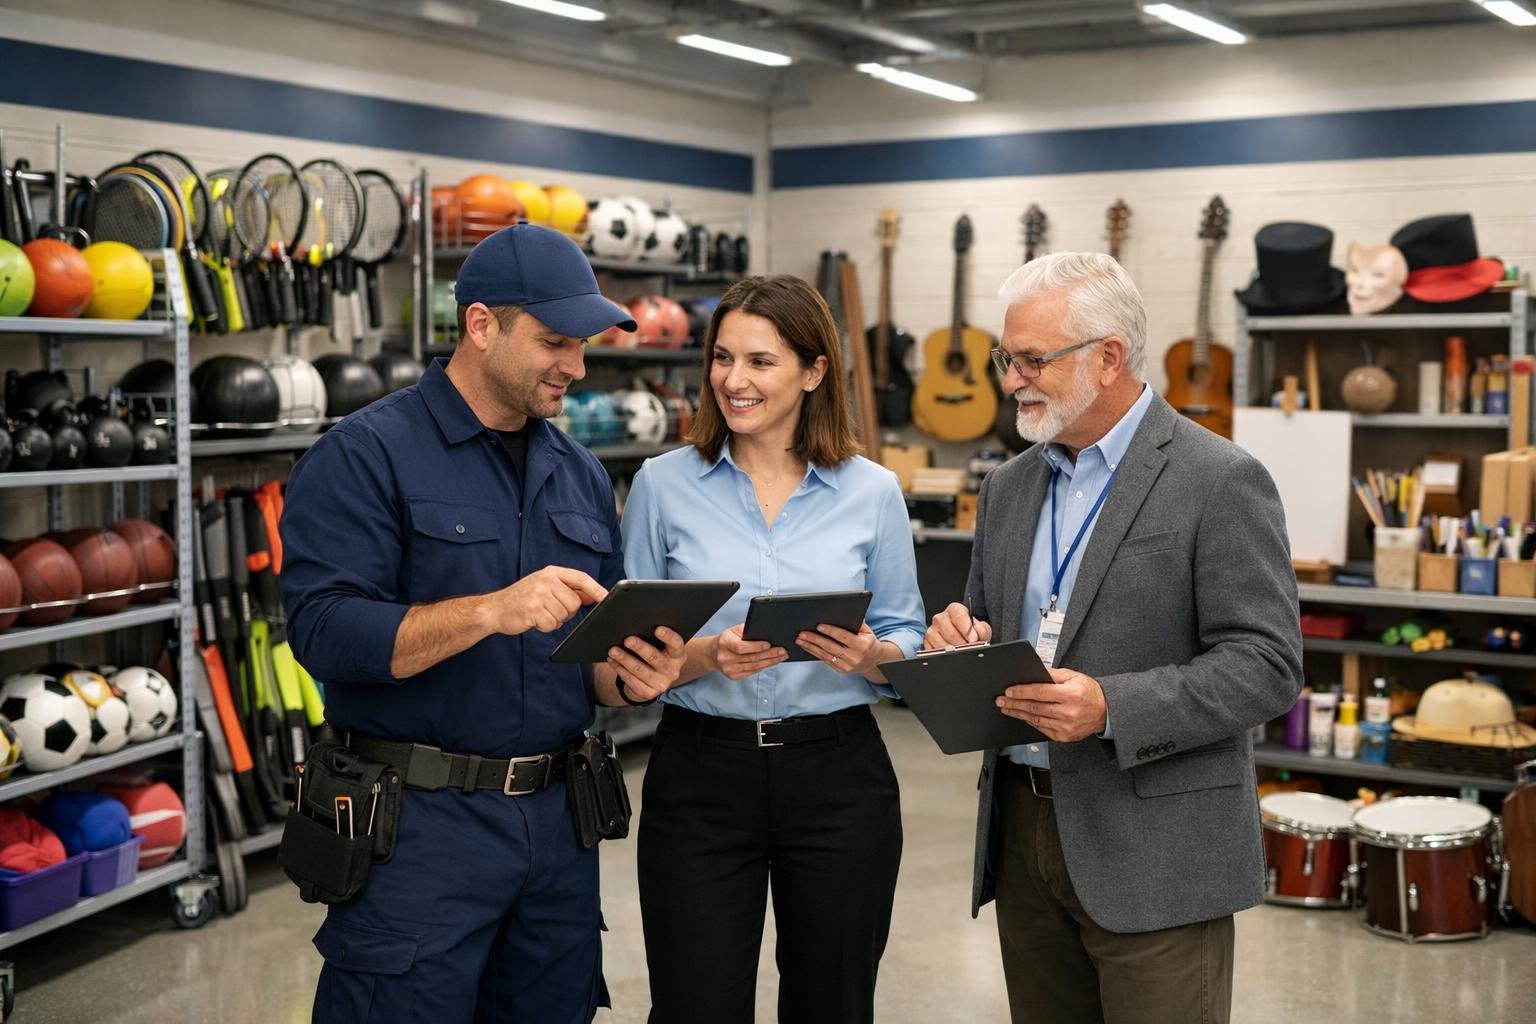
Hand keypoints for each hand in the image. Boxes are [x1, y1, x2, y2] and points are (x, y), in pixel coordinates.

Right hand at [485, 566, 606, 634]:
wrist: (494, 609)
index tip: (608, 598)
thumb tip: (593, 595)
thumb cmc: (521, 599)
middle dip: (566, 612)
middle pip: (575, 603)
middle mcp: (546, 580)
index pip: (581, 578)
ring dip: (555, 620)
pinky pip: (552, 624)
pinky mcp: (533, 610)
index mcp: (551, 572)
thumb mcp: (544, 586)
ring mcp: (539, 594)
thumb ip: (567, 589)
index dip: (596, 589)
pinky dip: (546, 627)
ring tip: (539, 613)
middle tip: (549, 609)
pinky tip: (534, 620)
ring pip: (565, 615)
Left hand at [606, 626, 685, 701]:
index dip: (668, 636)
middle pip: (655, 657)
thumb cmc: (655, 656)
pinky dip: (619, 669)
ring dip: (624, 659)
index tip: (657, 629)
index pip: (676, 644)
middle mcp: (672, 671)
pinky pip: (631, 680)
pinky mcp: (648, 693)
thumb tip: (633, 625)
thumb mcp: (660, 647)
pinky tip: (613, 660)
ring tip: (613, 650)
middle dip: (640, 648)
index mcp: (678, 656)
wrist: (651, 681)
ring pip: (639, 669)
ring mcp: (661, 684)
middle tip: (628, 640)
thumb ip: (653, 637)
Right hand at [712, 624, 786, 679]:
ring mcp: (729, 669)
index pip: (741, 647)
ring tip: (781, 657)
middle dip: (769, 655)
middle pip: (751, 658)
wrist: (714, 653)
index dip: (756, 647)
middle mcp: (725, 658)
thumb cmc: (728, 639)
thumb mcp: (734, 630)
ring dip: (770, 662)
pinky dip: (764, 667)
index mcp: (724, 643)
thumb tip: (767, 632)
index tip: (769, 644)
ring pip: (754, 667)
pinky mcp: (733, 676)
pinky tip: (772, 662)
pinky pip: (752, 672)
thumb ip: (748, 630)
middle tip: (782, 651)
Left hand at [797, 622, 880, 674]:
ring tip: (800, 639)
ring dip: (810, 647)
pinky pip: (825, 660)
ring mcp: (847, 666)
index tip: (818, 626)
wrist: (873, 661)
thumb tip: (842, 611)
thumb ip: (857, 622)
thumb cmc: (868, 641)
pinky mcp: (841, 670)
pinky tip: (807, 646)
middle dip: (815, 639)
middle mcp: (854, 657)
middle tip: (802, 633)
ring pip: (825, 655)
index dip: (831, 631)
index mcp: (862, 646)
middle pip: (831, 647)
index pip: (843, 637)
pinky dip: (814, 653)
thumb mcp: (867, 631)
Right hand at [924, 602, 991, 650]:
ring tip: (962, 653)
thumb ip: (982, 630)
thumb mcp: (981, 630)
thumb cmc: (971, 633)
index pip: (958, 615)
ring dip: (954, 652)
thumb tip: (977, 633)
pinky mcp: (926, 643)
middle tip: (969, 649)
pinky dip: (944, 656)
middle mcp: (940, 618)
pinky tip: (951, 656)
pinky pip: (934, 652)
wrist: (964, 640)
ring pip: (942, 645)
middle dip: (962, 644)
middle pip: (950, 633)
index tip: (973, 639)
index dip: (967, 629)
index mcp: (954, 610)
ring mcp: (931, 631)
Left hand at [997, 666, 1106, 741]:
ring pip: (1035, 720)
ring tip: (1006, 708)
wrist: (1105, 712)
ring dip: (1018, 714)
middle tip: (1000, 700)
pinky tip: (1022, 716)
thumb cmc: (1088, 692)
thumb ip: (1052, 674)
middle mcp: (1068, 712)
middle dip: (1014, 703)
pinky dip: (1030, 722)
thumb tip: (1033, 670)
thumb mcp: (1073, 676)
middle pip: (1035, 708)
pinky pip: (1042, 729)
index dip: (1022, 692)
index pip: (1040, 693)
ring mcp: (1066, 727)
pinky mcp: (1064, 736)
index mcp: (1071, 695)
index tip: (1008, 691)